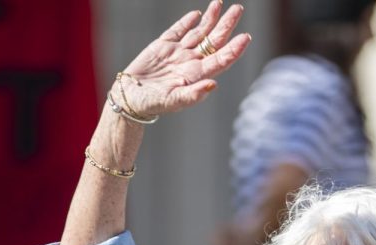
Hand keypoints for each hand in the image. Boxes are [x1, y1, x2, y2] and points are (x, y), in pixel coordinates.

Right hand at [117, 1, 249, 118]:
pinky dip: (188, 22)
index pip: (220, 59)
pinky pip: (178, 30)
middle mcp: (190, 62)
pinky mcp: (162, 46)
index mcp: (196, 75)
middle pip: (214, 41)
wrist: (130, 98)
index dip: (234, 48)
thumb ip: (193, 94)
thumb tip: (213, 85)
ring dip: (211, 19)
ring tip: (219, 4)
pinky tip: (198, 14)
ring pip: (199, 33)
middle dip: (226, 25)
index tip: (246, 37)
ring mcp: (178, 53)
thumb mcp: (173, 101)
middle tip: (238, 9)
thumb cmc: (152, 104)